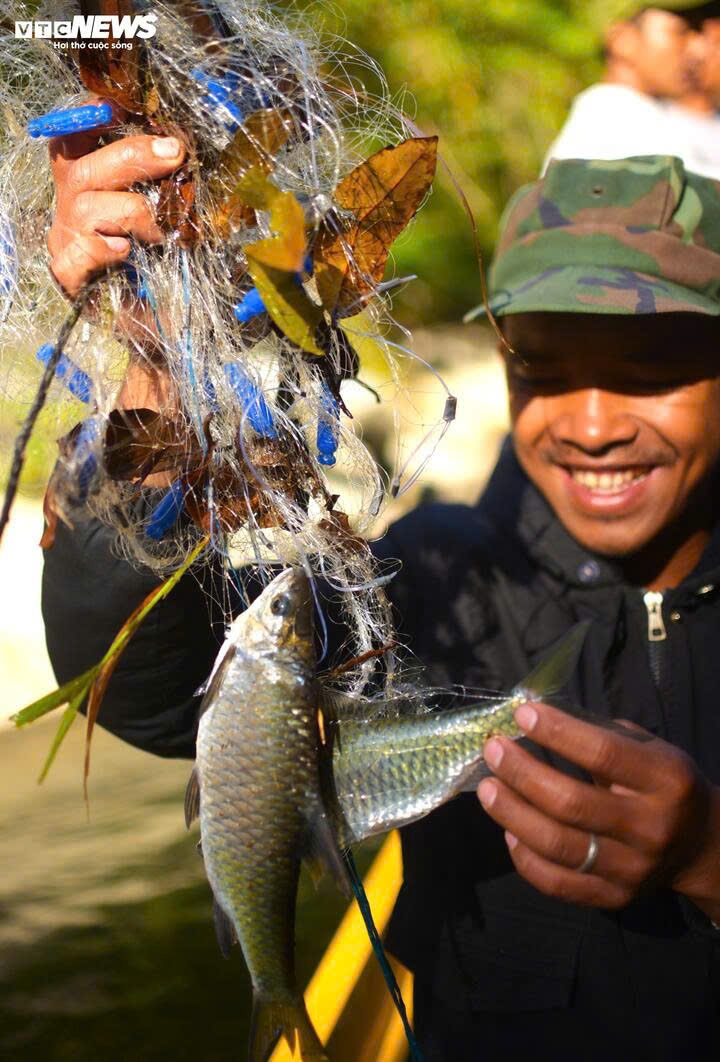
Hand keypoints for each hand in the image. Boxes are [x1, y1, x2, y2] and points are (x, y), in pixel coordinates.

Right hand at [47, 102, 185, 296]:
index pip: (76, 138)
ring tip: (159, 231)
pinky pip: (80, 253)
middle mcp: (72, 204)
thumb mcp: (166, 212)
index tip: (117, 104)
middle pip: (85, 167)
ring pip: (87, 207)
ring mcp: (67, 238)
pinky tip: (125, 254)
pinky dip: (105, 250)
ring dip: (133, 212)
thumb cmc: (161, 262)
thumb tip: (185, 147)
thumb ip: (167, 181)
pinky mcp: (68, 274)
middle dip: (133, 155)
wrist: (157, 321)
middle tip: (175, 153)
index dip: (91, 116)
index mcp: (90, 182)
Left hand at [477, 702, 719, 916]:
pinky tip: (509, 832)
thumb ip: (598, 734)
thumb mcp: (647, 749)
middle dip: (522, 773)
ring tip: (487, 788)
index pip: (604, 754)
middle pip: (571, 804)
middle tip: (493, 750)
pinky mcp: (615, 899)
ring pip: (558, 846)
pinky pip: (557, 883)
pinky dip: (525, 858)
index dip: (558, 732)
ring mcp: (633, 869)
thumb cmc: (661, 783)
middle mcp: (651, 828)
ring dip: (512, 814)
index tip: (522, 714)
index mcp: (665, 780)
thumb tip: (533, 717)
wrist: (699, 846)